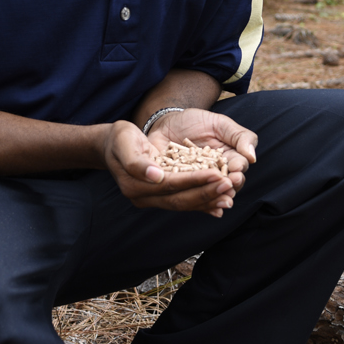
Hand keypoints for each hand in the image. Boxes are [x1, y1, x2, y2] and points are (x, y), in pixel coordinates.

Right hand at [102, 111, 254, 217]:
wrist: (113, 145)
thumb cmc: (120, 139)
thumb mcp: (124, 142)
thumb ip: (137, 161)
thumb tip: (156, 176)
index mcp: (135, 185)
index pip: (171, 184)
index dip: (195, 181)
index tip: (218, 174)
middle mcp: (144, 197)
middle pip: (180, 199)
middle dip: (207, 193)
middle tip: (230, 185)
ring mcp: (152, 200)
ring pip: (184, 204)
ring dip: (208, 201)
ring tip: (230, 196)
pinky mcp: (161, 197)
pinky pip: (183, 203)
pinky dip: (202, 204)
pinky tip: (219, 205)